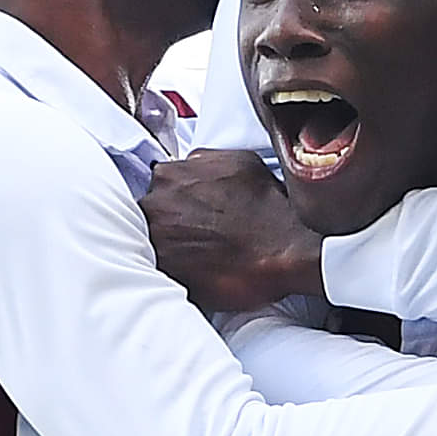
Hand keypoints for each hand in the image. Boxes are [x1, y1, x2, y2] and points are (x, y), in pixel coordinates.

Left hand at [146, 150, 325, 311]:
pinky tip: (201, 272)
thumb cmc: (268, 210)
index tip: (193, 212)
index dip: (177, 201)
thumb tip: (192, 165)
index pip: (159, 185)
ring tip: (203, 256)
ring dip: (174, 247)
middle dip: (172, 222)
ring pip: (154, 242)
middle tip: (200, 235)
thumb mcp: (240, 161)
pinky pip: (162, 270)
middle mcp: (154, 203)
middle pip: (152, 213)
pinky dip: (177, 270)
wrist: (284, 253)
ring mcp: (155, 240)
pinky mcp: (164, 273)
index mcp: (168, 174)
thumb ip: (204, 161)